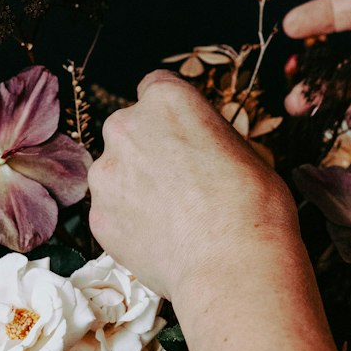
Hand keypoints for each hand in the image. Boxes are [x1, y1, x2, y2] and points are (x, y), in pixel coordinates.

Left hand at [87, 70, 296, 300]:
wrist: (233, 264)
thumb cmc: (253, 205)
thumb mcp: (244, 149)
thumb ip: (207, 137)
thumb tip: (201, 148)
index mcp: (166, 99)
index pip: (156, 87)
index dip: (172, 114)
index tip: (182, 134)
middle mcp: (125, 127)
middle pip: (129, 129)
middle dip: (148, 149)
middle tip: (179, 181)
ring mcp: (106, 174)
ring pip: (116, 172)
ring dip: (134, 186)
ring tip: (170, 217)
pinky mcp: (97, 216)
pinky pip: (111, 212)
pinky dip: (128, 222)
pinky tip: (160, 239)